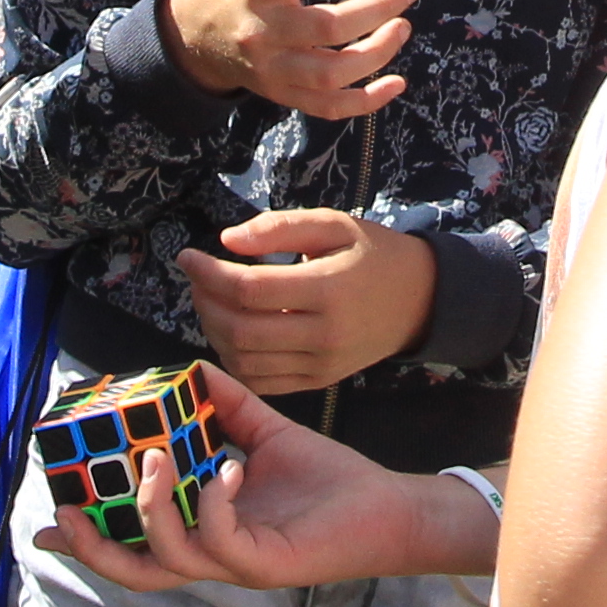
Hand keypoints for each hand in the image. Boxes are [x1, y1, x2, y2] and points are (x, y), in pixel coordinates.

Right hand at [27, 364, 487, 593]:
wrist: (389, 507)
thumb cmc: (330, 480)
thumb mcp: (266, 435)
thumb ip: (225, 408)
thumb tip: (190, 368)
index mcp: (205, 530)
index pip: (134, 544)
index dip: (88, 541)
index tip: (46, 523)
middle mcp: (214, 555)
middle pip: (135, 569)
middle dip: (93, 545)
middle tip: (63, 510)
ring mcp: (238, 565)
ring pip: (169, 558)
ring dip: (151, 509)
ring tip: (154, 458)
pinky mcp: (269, 565)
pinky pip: (223, 542)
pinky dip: (214, 502)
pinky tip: (225, 466)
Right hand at [158, 0, 417, 117]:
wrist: (195, 30)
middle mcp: (262, 32)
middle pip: (325, 29)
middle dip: (376, 10)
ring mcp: (272, 70)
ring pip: (331, 74)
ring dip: (377, 54)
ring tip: (402, 28)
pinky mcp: (281, 94)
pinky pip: (328, 108)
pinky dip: (366, 102)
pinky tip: (396, 83)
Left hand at [177, 209, 438, 393]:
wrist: (420, 301)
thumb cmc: (374, 254)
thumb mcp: (334, 224)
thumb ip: (279, 227)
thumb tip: (227, 241)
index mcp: (328, 289)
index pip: (249, 289)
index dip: (208, 273)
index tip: (187, 257)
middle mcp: (323, 335)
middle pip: (240, 329)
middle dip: (205, 303)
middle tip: (197, 279)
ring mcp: (320, 365)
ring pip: (245, 360)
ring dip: (214, 331)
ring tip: (210, 302)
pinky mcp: (317, 382)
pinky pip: (261, 382)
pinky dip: (233, 360)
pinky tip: (230, 331)